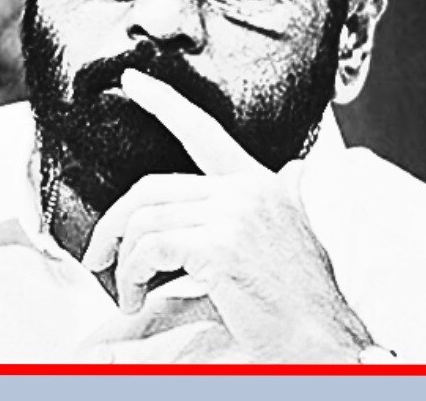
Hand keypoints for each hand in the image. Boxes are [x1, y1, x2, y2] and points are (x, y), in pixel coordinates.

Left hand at [80, 69, 372, 362]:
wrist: (327, 343)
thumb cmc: (298, 308)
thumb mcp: (276, 247)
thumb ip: (243, 222)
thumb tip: (245, 199)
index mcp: (260, 186)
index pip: (204, 132)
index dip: (164, 103)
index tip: (134, 82)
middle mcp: (248, 190)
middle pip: (152, 188)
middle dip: (113, 223)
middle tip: (98, 256)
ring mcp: (236, 214)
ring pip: (144, 221)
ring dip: (122, 262)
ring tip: (127, 293)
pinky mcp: (221, 244)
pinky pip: (149, 249)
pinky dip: (131, 276)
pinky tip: (137, 299)